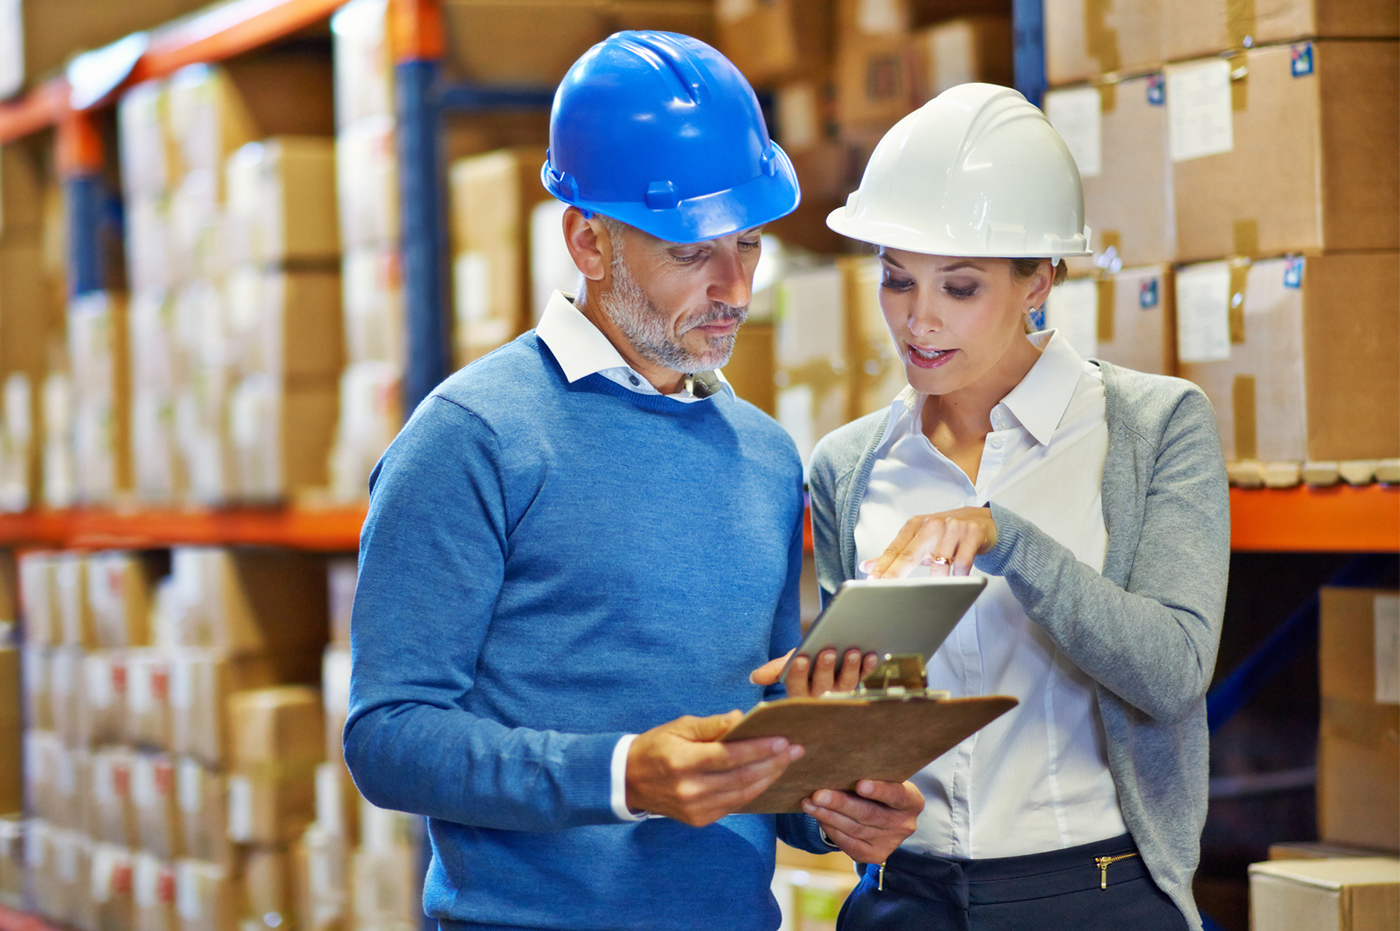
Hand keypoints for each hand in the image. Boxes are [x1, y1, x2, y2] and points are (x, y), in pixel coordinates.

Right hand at [625, 712, 803, 826]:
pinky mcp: (699, 820)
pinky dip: (753, 791)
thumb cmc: (657, 746)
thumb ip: (712, 725)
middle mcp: (689, 790)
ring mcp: (695, 809)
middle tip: (796, 750)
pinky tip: (767, 777)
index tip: (783, 740)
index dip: (759, 749)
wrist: (629, 780)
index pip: (729, 756)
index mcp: (682, 762)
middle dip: (773, 763)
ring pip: (742, 794)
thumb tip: (741, 718)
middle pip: (741, 778)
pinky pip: (734, 805)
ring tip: (787, 762)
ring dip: (769, 778)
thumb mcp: (679, 727)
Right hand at [750, 648, 879, 696]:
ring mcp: (841, 694)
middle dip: (825, 668)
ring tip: (852, 651)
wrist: (823, 663)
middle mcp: (821, 698)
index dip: (798, 673)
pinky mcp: (858, 687)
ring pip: (846, 685)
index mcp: (799, 694)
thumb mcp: (788, 665)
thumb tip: (754, 677)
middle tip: (828, 652)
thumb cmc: (805, 666)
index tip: (800, 658)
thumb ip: (774, 669)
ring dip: (850, 668)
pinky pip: (864, 679)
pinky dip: (868, 667)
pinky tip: (871, 655)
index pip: (796, 685)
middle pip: (823, 686)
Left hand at [802, 780, 923, 863]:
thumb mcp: (884, 778)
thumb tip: (837, 765)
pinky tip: (818, 817)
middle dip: (840, 804)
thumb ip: (870, 773)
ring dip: (828, 816)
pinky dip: (831, 829)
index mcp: (912, 801)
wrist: (884, 814)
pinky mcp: (874, 855)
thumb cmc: (879, 786)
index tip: (859, 784)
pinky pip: (849, 843)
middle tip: (817, 794)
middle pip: (869, 814)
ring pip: (854, 829)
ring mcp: (890, 843)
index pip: (897, 795)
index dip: (879, 790)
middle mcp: (905, 824)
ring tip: (809, 803)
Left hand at [866, 507, 997, 578]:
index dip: (882, 566)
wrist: (983, 521)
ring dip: (937, 580)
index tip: (871, 580)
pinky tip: (958, 580)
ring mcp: (953, 528)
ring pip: (939, 563)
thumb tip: (866, 567)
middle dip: (896, 573)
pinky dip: (959, 576)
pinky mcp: (972, 534)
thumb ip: (895, 554)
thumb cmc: (946, 534)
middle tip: (885, 588)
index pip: (895, 549)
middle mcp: (933, 524)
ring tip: (936, 589)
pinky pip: (962, 564)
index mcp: (916, 525)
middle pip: (911, 554)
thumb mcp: (919, 540)